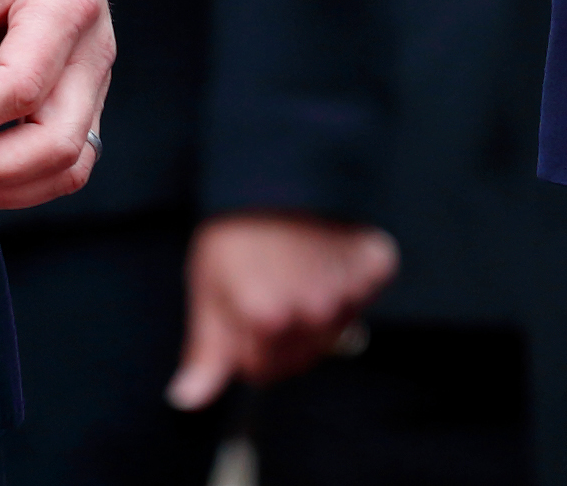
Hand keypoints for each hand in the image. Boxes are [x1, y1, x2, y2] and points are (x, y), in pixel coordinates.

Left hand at [168, 211, 397, 408]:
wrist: (279, 167)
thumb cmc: (237, 228)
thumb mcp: (208, 287)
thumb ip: (207, 350)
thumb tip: (190, 399)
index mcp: (269, 321)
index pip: (263, 372)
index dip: (246, 346)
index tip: (241, 311)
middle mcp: (316, 311)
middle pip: (302, 357)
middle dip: (282, 336)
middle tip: (269, 288)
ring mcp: (351, 289)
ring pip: (333, 330)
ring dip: (317, 310)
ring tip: (296, 268)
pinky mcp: (376, 265)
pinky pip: (364, 296)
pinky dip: (350, 282)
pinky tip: (326, 257)